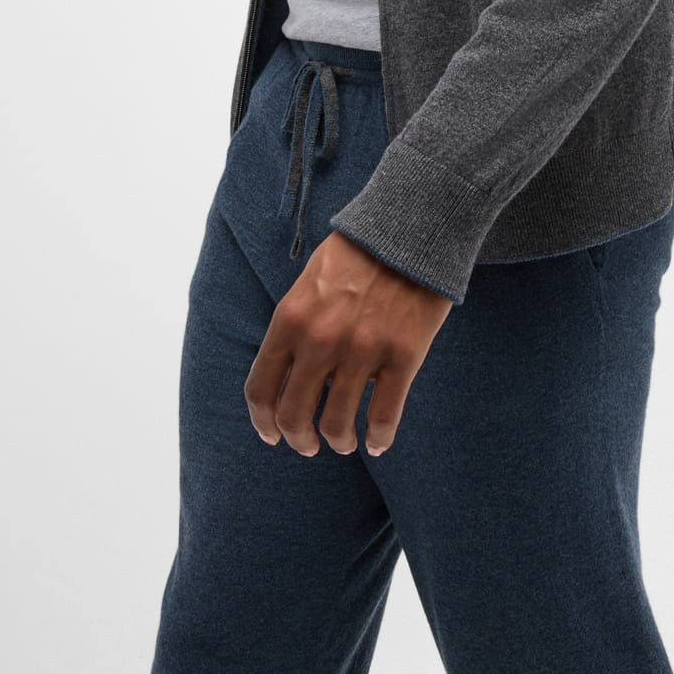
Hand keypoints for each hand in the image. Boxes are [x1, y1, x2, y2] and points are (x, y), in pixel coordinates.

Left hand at [244, 229, 452, 457]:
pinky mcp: (403, 355)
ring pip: (337, 423)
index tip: (271, 434)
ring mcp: (363, 350)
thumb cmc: (359, 253)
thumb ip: (296, 327)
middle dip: (298, 440)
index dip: (263, 421)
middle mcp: (321, 340)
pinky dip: (378, 438)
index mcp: (291, 319)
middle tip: (308, 446)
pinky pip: (384, 416)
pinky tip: (377, 443)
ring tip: (345, 443)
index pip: (260, 388)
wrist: (412, 227)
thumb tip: (293, 376)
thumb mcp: (309, 282)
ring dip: (338, 441)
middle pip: (294, 415)